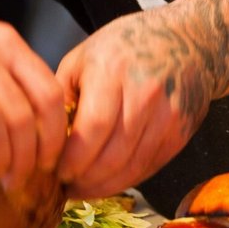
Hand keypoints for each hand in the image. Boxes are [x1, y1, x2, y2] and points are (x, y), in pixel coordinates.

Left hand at [55, 9, 216, 196]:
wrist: (187, 39)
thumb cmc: (126, 46)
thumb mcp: (82, 57)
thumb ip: (61, 97)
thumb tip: (41, 140)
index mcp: (113, 70)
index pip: (92, 130)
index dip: (73, 160)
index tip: (56, 172)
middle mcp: (145, 92)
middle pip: (113, 155)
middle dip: (85, 180)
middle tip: (67, 187)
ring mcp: (168, 113)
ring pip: (133, 167)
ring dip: (105, 186)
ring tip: (85, 188)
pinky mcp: (182, 130)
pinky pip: (151, 166)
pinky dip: (128, 179)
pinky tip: (110, 179)